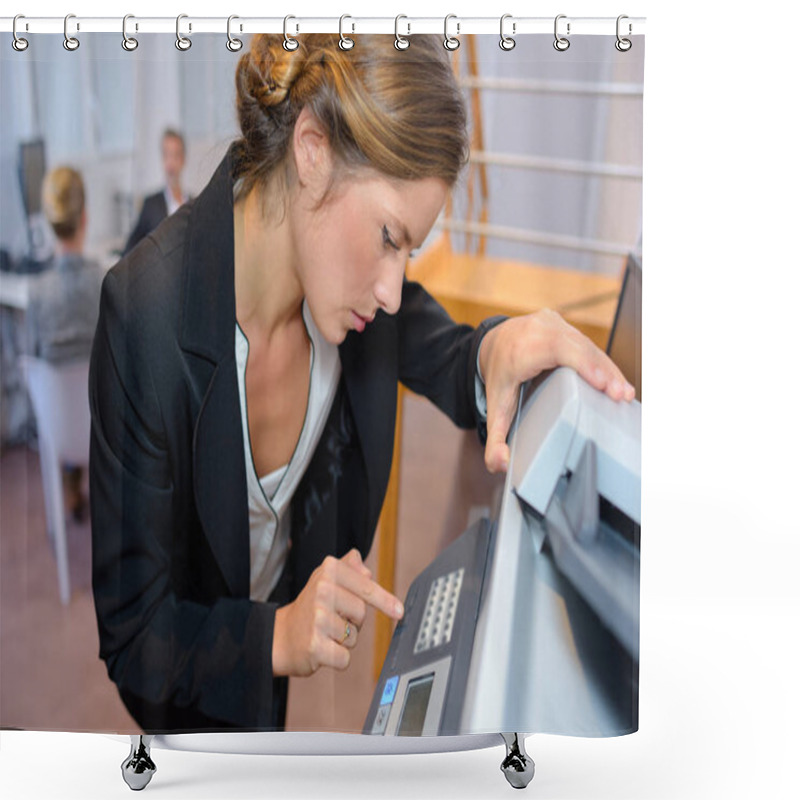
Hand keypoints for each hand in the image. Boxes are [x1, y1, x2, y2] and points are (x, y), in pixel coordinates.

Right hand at [272, 549, 403, 677]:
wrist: (279, 637)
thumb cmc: (308, 607)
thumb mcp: (324, 578)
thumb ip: (348, 568)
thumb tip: (367, 569)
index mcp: (328, 571)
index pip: (366, 587)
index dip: (385, 600)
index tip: (399, 611)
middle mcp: (322, 591)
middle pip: (362, 613)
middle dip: (354, 621)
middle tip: (333, 619)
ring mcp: (318, 619)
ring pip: (354, 637)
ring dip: (345, 640)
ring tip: (325, 633)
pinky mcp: (316, 646)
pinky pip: (345, 658)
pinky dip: (338, 658)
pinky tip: (322, 649)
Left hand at [479, 309, 634, 473]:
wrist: (491, 344)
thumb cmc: (499, 376)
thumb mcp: (494, 409)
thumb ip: (494, 440)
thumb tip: (501, 464)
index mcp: (522, 349)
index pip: (557, 351)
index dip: (583, 365)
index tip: (603, 384)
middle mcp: (538, 330)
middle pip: (578, 349)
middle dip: (603, 372)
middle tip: (621, 396)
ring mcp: (552, 323)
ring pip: (586, 345)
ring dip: (607, 368)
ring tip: (624, 392)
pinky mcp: (564, 325)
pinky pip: (586, 343)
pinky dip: (601, 362)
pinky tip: (615, 380)